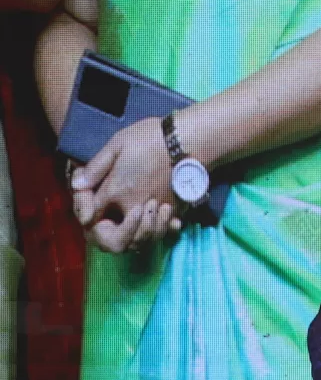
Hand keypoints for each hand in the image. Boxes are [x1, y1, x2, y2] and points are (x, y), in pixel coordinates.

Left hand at [71, 118, 181, 253]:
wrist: (185, 141)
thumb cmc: (149, 138)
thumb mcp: (116, 145)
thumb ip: (95, 167)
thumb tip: (76, 185)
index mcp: (115, 191)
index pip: (90, 216)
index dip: (85, 210)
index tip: (90, 196)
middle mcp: (134, 207)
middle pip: (116, 238)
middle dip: (109, 234)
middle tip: (109, 222)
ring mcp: (155, 212)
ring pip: (142, 240)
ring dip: (135, 234)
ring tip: (134, 219)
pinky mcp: (174, 211)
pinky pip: (163, 231)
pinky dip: (160, 230)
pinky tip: (159, 219)